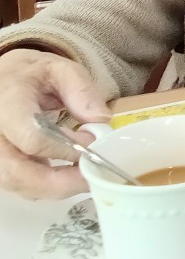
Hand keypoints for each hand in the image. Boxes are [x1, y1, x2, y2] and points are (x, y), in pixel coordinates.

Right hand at [0, 49, 110, 198]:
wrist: (2, 81)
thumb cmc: (32, 75)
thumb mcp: (61, 69)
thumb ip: (81, 91)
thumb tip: (101, 121)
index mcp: (8, 102)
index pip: (32, 137)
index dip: (65, 149)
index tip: (92, 145)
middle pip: (17, 172)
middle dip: (59, 182)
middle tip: (92, 177)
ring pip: (15, 183)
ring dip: (52, 188)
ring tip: (82, 177)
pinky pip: (16, 184)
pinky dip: (42, 186)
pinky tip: (65, 176)